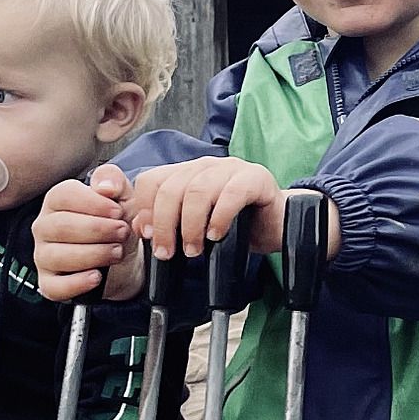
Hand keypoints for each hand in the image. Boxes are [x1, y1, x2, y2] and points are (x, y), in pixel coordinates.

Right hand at [33, 169, 143, 301]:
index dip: (94, 204)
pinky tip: (97, 276)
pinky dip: (78, 283)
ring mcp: (43, 255)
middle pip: (62, 226)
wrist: (124, 258)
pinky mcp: (48, 282)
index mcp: (57, 201)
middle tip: (122, 232)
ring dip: (94, 254)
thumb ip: (114, 181)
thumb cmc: (116, 225)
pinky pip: (55, 286)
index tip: (118, 211)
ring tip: (116, 252)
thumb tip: (105, 186)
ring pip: (58, 255)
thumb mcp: (122, 197)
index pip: (64, 196)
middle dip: (98, 230)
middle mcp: (45, 226)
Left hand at [127, 157, 289, 259]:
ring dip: (190, 225)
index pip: (152, 179)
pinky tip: (217, 235)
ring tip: (193, 249)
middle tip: (167, 253)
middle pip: (172, 187)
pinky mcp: (256, 178)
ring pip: (198, 191)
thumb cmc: (236, 226)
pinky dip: (219, 217)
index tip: (147, 235)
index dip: (145, 208)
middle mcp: (206, 166)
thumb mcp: (195, 227)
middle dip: (164, 224)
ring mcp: (232, 168)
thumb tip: (139, 227)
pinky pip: (231, 193)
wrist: (279, 226)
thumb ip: (167, 224)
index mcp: (187, 173)